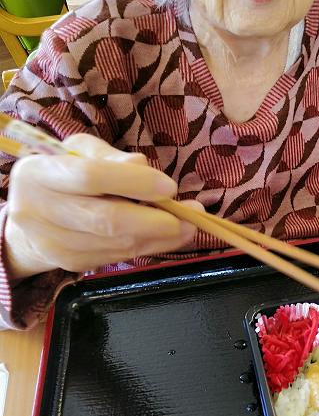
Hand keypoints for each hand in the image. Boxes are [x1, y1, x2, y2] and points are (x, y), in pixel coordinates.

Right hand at [5, 134, 198, 280]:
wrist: (32, 218)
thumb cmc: (63, 176)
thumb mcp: (80, 152)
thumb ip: (111, 157)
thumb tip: (143, 166)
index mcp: (37, 173)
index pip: (89, 177)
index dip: (134, 183)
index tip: (169, 187)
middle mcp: (38, 211)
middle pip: (106, 219)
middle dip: (155, 220)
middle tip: (189, 216)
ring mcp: (53, 243)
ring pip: (116, 244)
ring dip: (160, 237)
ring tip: (187, 226)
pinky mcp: (69, 263)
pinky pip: (117, 256)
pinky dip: (146, 247)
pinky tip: (163, 236)